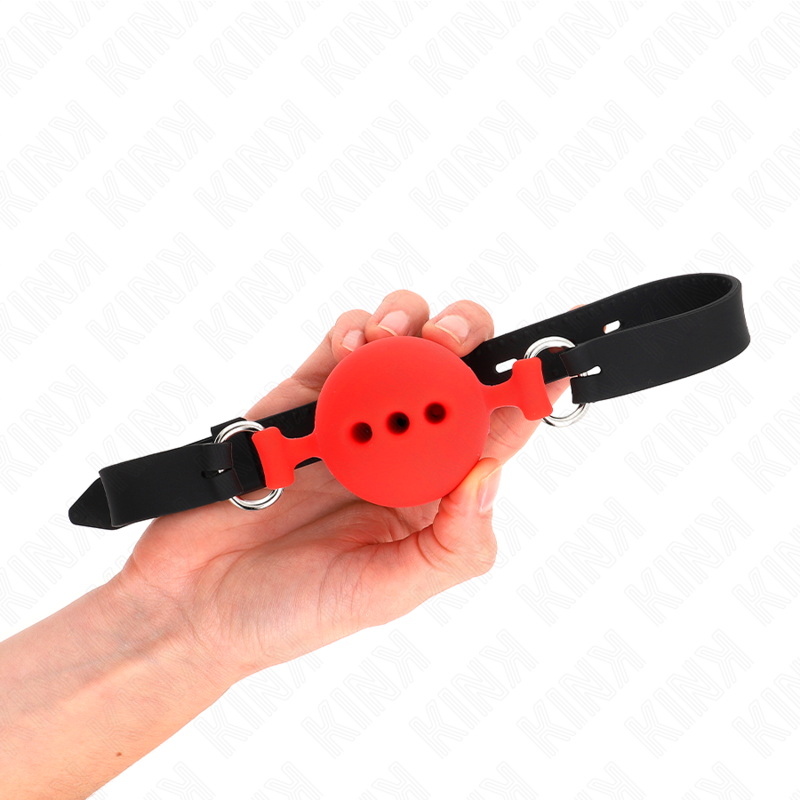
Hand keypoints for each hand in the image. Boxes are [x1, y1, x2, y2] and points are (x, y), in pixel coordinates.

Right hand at [112, 291, 572, 682]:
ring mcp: (352, 415)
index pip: (492, 431)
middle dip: (468, 339)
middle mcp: (400, 445)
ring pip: (401, 339)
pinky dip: (351, 331)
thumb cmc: (295, 608)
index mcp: (433, 491)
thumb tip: (489, 474)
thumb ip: (454, 543)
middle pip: (454, 368)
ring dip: (410, 323)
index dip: (522, 394)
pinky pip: (338, 344)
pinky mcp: (303, 397)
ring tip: (394, 339)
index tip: (545, 366)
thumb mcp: (391, 591)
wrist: (196, 602)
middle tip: (453, 343)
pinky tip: (352, 349)